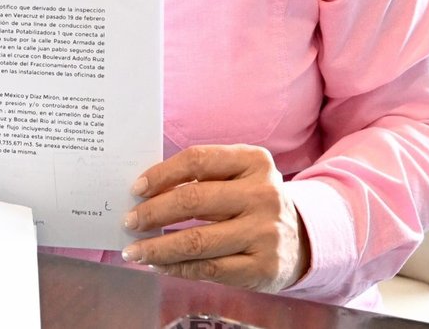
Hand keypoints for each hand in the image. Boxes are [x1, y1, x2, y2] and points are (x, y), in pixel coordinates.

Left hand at [121, 144, 309, 292]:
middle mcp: (264, 193)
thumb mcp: (238, 178)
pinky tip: (160, 265)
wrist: (299, 242)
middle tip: (129, 222)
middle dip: (153, 212)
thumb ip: (201, 178)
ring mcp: (266, 232)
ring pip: (197, 240)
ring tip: (135, 251)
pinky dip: (177, 268)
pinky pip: (208, 269)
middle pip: (194, 200)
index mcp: (255, 161)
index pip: (198, 160)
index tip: (136, 189)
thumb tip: (145, 193)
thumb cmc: (251, 204)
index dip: (162, 174)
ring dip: (157, 248)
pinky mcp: (264, 266)